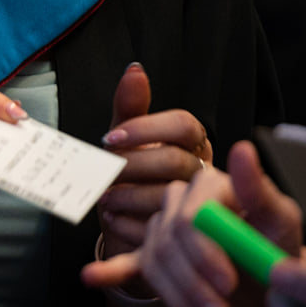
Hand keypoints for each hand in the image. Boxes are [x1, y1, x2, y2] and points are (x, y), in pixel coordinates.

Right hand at [82, 141, 305, 306]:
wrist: (274, 290)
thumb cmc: (281, 253)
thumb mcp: (281, 224)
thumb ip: (259, 189)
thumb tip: (243, 150)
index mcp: (210, 185)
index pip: (190, 216)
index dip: (205, 252)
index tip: (228, 283)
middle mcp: (182, 201)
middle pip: (169, 239)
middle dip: (194, 281)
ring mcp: (165, 227)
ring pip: (155, 260)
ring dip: (182, 297)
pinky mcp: (156, 256)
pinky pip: (130, 262)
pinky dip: (112, 271)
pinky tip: (93, 276)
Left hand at [96, 63, 211, 251]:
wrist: (126, 222)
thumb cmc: (129, 174)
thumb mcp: (124, 138)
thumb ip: (129, 106)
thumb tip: (135, 69)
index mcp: (192, 142)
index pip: (183, 124)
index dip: (146, 128)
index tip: (110, 138)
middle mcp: (202, 171)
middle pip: (175, 161)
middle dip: (132, 165)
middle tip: (104, 172)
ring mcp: (197, 206)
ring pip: (169, 196)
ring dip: (127, 196)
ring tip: (104, 197)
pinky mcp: (183, 237)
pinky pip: (160, 230)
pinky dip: (128, 224)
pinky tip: (112, 218)